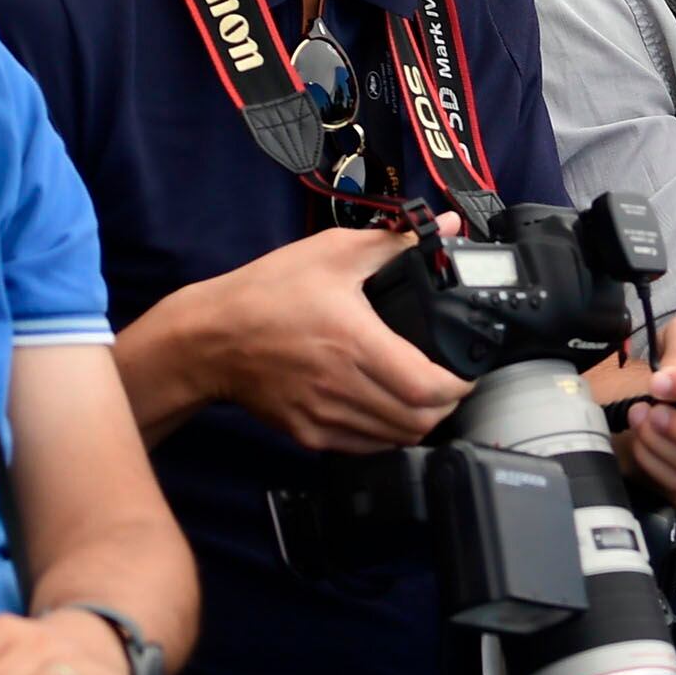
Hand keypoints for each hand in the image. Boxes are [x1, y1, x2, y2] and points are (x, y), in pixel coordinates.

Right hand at [190, 221, 474, 449]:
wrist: (209, 338)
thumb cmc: (267, 293)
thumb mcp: (332, 253)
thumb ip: (394, 243)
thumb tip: (445, 228)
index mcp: (355, 344)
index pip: (428, 387)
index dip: (459, 387)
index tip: (466, 372)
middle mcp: (343, 388)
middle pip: (419, 421)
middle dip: (446, 405)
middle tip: (450, 382)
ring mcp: (324, 418)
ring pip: (396, 439)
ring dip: (419, 421)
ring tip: (423, 395)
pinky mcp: (308, 434)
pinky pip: (365, 446)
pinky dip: (387, 433)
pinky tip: (386, 408)